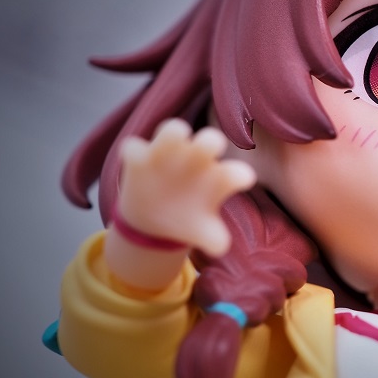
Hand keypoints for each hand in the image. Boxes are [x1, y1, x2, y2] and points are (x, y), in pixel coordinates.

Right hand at [116, 119, 255, 256]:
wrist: (155, 216)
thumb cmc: (188, 216)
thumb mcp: (201, 230)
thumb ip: (212, 237)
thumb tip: (220, 247)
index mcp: (219, 178)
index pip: (236, 173)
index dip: (240, 174)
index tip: (243, 179)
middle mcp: (198, 160)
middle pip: (210, 140)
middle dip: (211, 140)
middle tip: (211, 147)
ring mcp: (170, 155)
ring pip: (173, 130)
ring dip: (175, 131)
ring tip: (178, 134)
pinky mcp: (141, 158)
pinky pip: (135, 147)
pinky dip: (134, 150)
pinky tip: (136, 157)